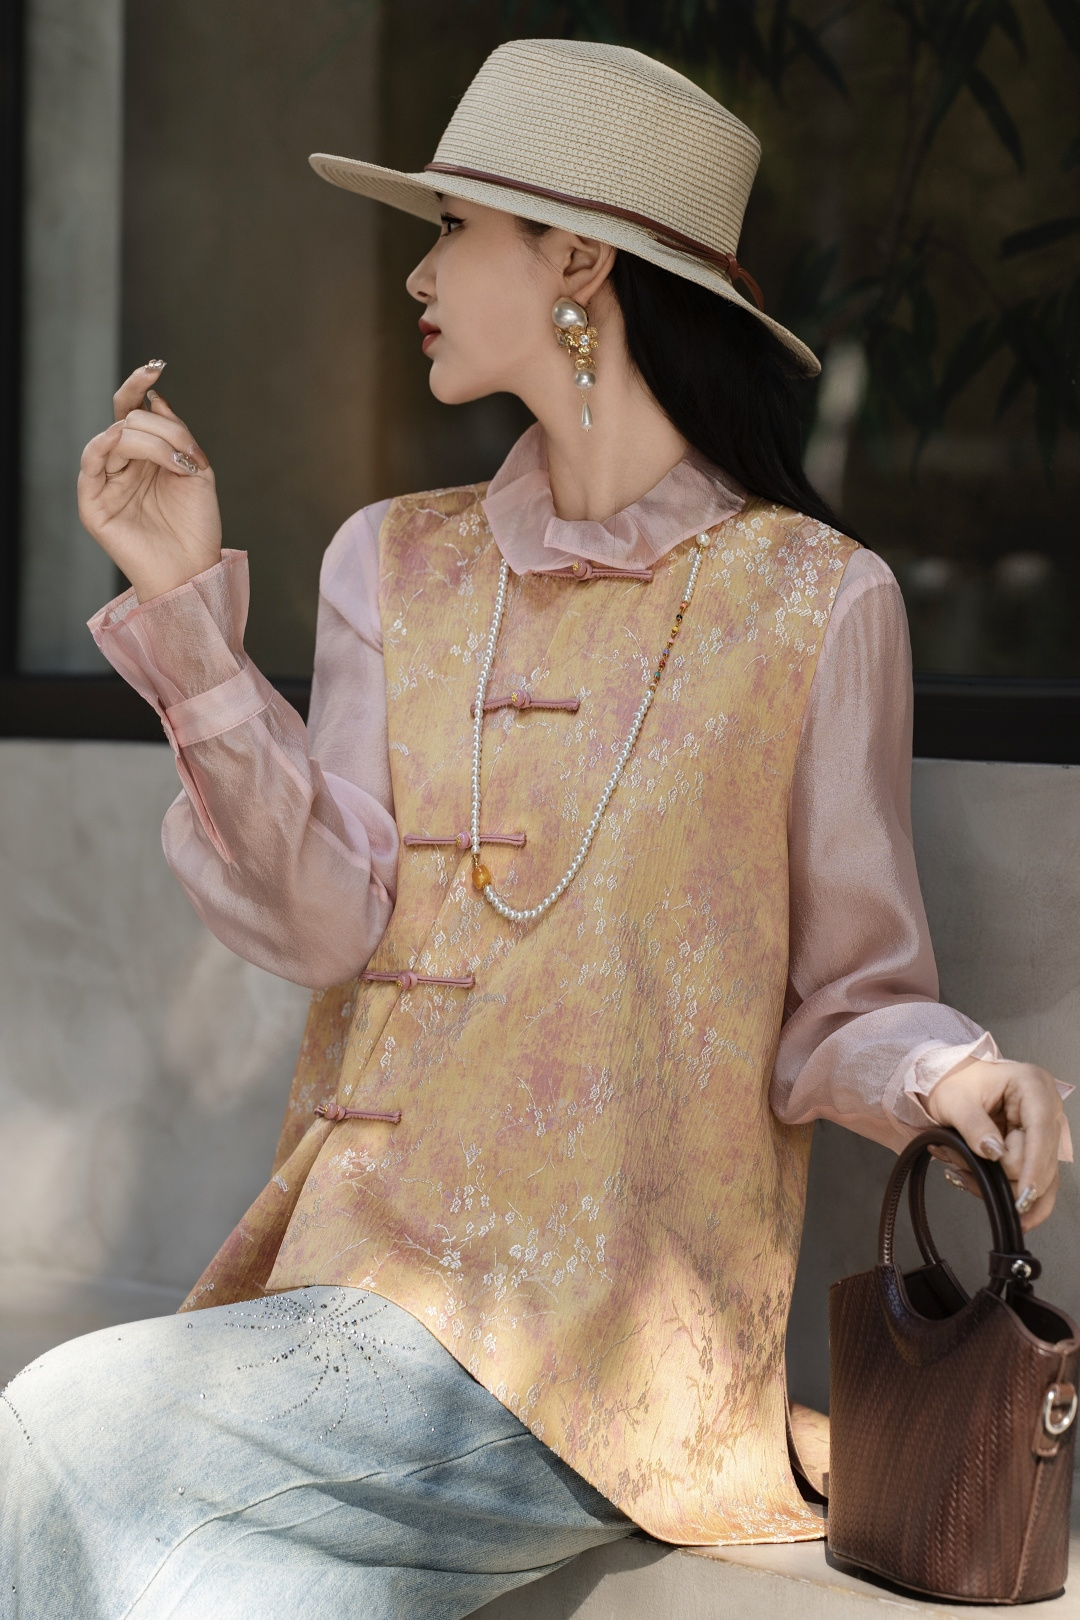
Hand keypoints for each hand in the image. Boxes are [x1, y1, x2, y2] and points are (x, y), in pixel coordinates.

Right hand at [78, 362, 221, 601]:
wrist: (191, 570)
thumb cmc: (196, 526)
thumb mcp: (197, 470)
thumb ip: (178, 434)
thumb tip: (155, 398)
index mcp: (145, 454)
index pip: (134, 409)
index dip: (140, 384)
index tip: (157, 365)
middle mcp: (122, 464)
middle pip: (130, 419)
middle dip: (163, 429)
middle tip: (187, 456)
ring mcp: (106, 481)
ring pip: (117, 437)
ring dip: (150, 443)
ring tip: (176, 465)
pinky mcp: (93, 503)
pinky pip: (91, 462)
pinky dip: (104, 445)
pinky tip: (118, 437)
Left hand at [926, 1057, 1064, 1231]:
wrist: (950, 1083)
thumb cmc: (954, 1083)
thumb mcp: (954, 1101)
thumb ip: (973, 1126)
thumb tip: (995, 1153)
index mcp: (1032, 1085)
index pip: (1041, 1131)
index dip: (1035, 1165)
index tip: (1025, 1192)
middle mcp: (1046, 1108)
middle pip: (1042, 1159)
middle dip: (1004, 1172)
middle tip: (961, 1161)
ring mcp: (1043, 1130)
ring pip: (1040, 1176)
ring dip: (1002, 1183)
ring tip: (966, 1171)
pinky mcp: (1036, 1149)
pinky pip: (1031, 1180)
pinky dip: (1006, 1188)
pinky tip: (984, 1186)